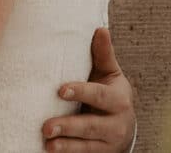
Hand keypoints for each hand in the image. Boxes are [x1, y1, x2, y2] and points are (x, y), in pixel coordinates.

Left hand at [42, 28, 135, 152]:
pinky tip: (52, 151)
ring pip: (88, 146)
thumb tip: (100, 29)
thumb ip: (103, 55)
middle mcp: (117, 123)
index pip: (99, 95)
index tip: (60, 90)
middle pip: (92, 126)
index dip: (81, 92)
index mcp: (118, 99)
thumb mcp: (109, 74)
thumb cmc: (109, 93)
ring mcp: (109, 143)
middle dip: (69, 127)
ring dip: (67, 146)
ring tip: (48, 143)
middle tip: (46, 127)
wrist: (124, 126)